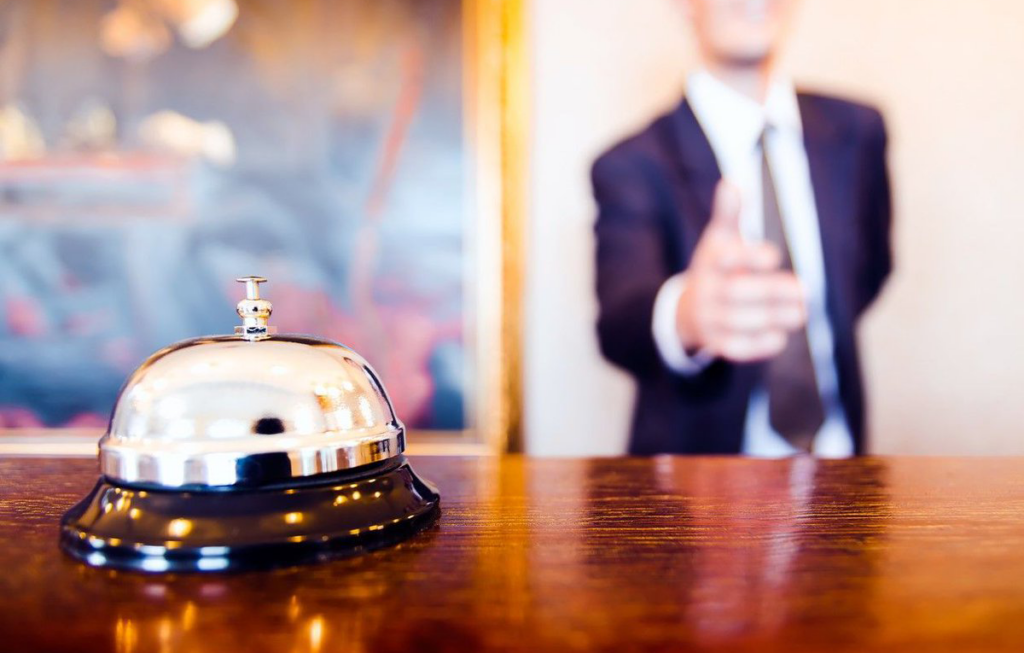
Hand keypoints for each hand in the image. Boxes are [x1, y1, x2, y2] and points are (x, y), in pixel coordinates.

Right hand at [675, 181, 807, 362]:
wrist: (687, 312)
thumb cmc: (715, 269)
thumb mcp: (718, 240)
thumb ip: (728, 214)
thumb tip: (732, 182)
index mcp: (708, 261)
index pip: (727, 258)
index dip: (750, 257)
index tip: (775, 257)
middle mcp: (704, 290)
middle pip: (738, 292)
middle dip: (774, 292)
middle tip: (805, 290)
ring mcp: (708, 318)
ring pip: (742, 320)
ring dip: (775, 317)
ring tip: (802, 314)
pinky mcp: (715, 342)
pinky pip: (738, 346)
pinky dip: (760, 344)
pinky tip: (780, 337)